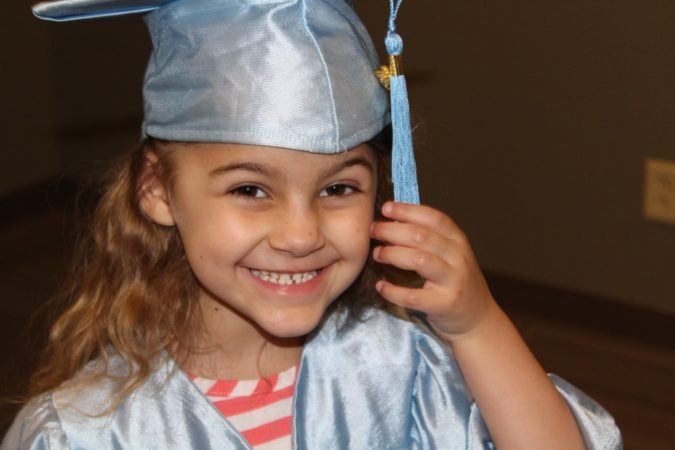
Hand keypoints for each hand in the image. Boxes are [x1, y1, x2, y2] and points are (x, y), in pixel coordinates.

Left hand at [371, 201, 496, 340]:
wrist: (478, 319)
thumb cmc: (456, 282)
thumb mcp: (451, 255)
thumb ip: (429, 239)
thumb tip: (393, 221)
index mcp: (458, 241)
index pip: (433, 218)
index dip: (408, 211)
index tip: (386, 208)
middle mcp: (458, 257)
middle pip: (422, 236)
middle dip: (393, 231)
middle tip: (373, 231)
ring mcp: (453, 281)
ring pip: (419, 260)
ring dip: (392, 254)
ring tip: (377, 254)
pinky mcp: (444, 304)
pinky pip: (413, 296)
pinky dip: (393, 291)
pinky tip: (380, 286)